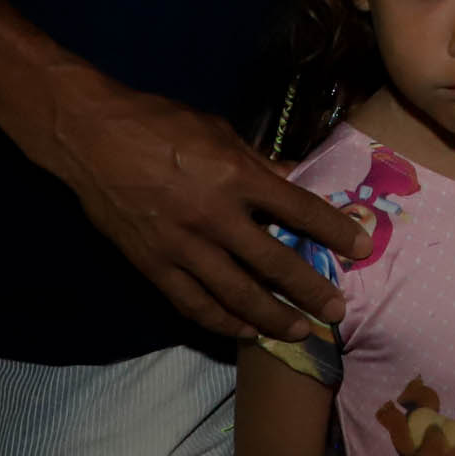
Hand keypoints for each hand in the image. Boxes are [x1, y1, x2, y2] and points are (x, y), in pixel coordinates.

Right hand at [37, 77, 358, 341]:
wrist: (92, 139)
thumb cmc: (161, 124)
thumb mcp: (221, 131)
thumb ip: (262, 161)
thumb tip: (299, 177)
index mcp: (236, 175)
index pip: (299, 210)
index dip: (334, 232)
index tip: (362, 247)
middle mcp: (213, 216)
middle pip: (273, 264)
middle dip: (311, 290)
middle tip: (338, 311)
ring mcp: (181, 246)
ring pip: (235, 295)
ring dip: (271, 318)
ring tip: (299, 331)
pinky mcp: (152, 266)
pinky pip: (193, 304)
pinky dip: (222, 322)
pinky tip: (244, 330)